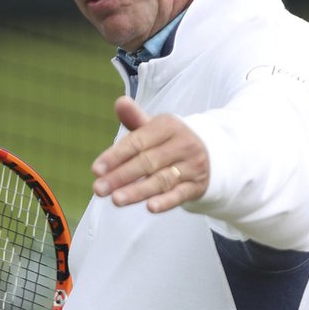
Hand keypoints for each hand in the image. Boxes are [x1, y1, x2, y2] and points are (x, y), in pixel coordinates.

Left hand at [92, 97, 207, 212]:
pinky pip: (181, 194)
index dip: (115, 156)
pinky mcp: (197, 185)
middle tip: (98, 189)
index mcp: (168, 126)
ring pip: (161, 180)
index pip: (137, 142)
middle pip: (147, 162)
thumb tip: (119, 102)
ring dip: (138, 191)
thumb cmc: (171, 141)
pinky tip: (150, 207)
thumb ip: (135, 118)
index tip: (96, 170)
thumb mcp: (155, 128)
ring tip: (116, 199)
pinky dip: (166, 201)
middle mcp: (182, 144)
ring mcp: (192, 166)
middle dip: (120, 176)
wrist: (212, 153)